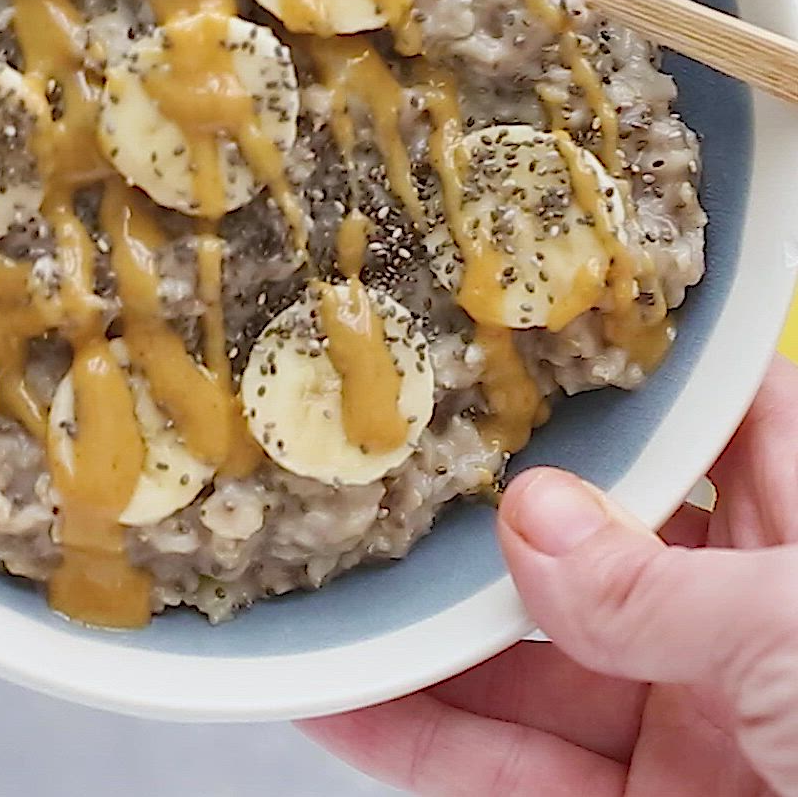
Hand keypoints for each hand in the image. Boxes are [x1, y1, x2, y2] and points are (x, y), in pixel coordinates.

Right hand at [301, 355, 797, 795]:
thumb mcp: (797, 642)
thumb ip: (659, 587)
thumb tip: (533, 519)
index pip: (708, 423)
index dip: (620, 378)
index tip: (518, 335)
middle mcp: (741, 617)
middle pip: (587, 539)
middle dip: (485, 513)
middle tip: (385, 471)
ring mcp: (686, 719)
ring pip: (531, 659)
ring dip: (427, 634)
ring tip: (336, 583)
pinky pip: (513, 772)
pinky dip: (425, 739)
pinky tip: (351, 699)